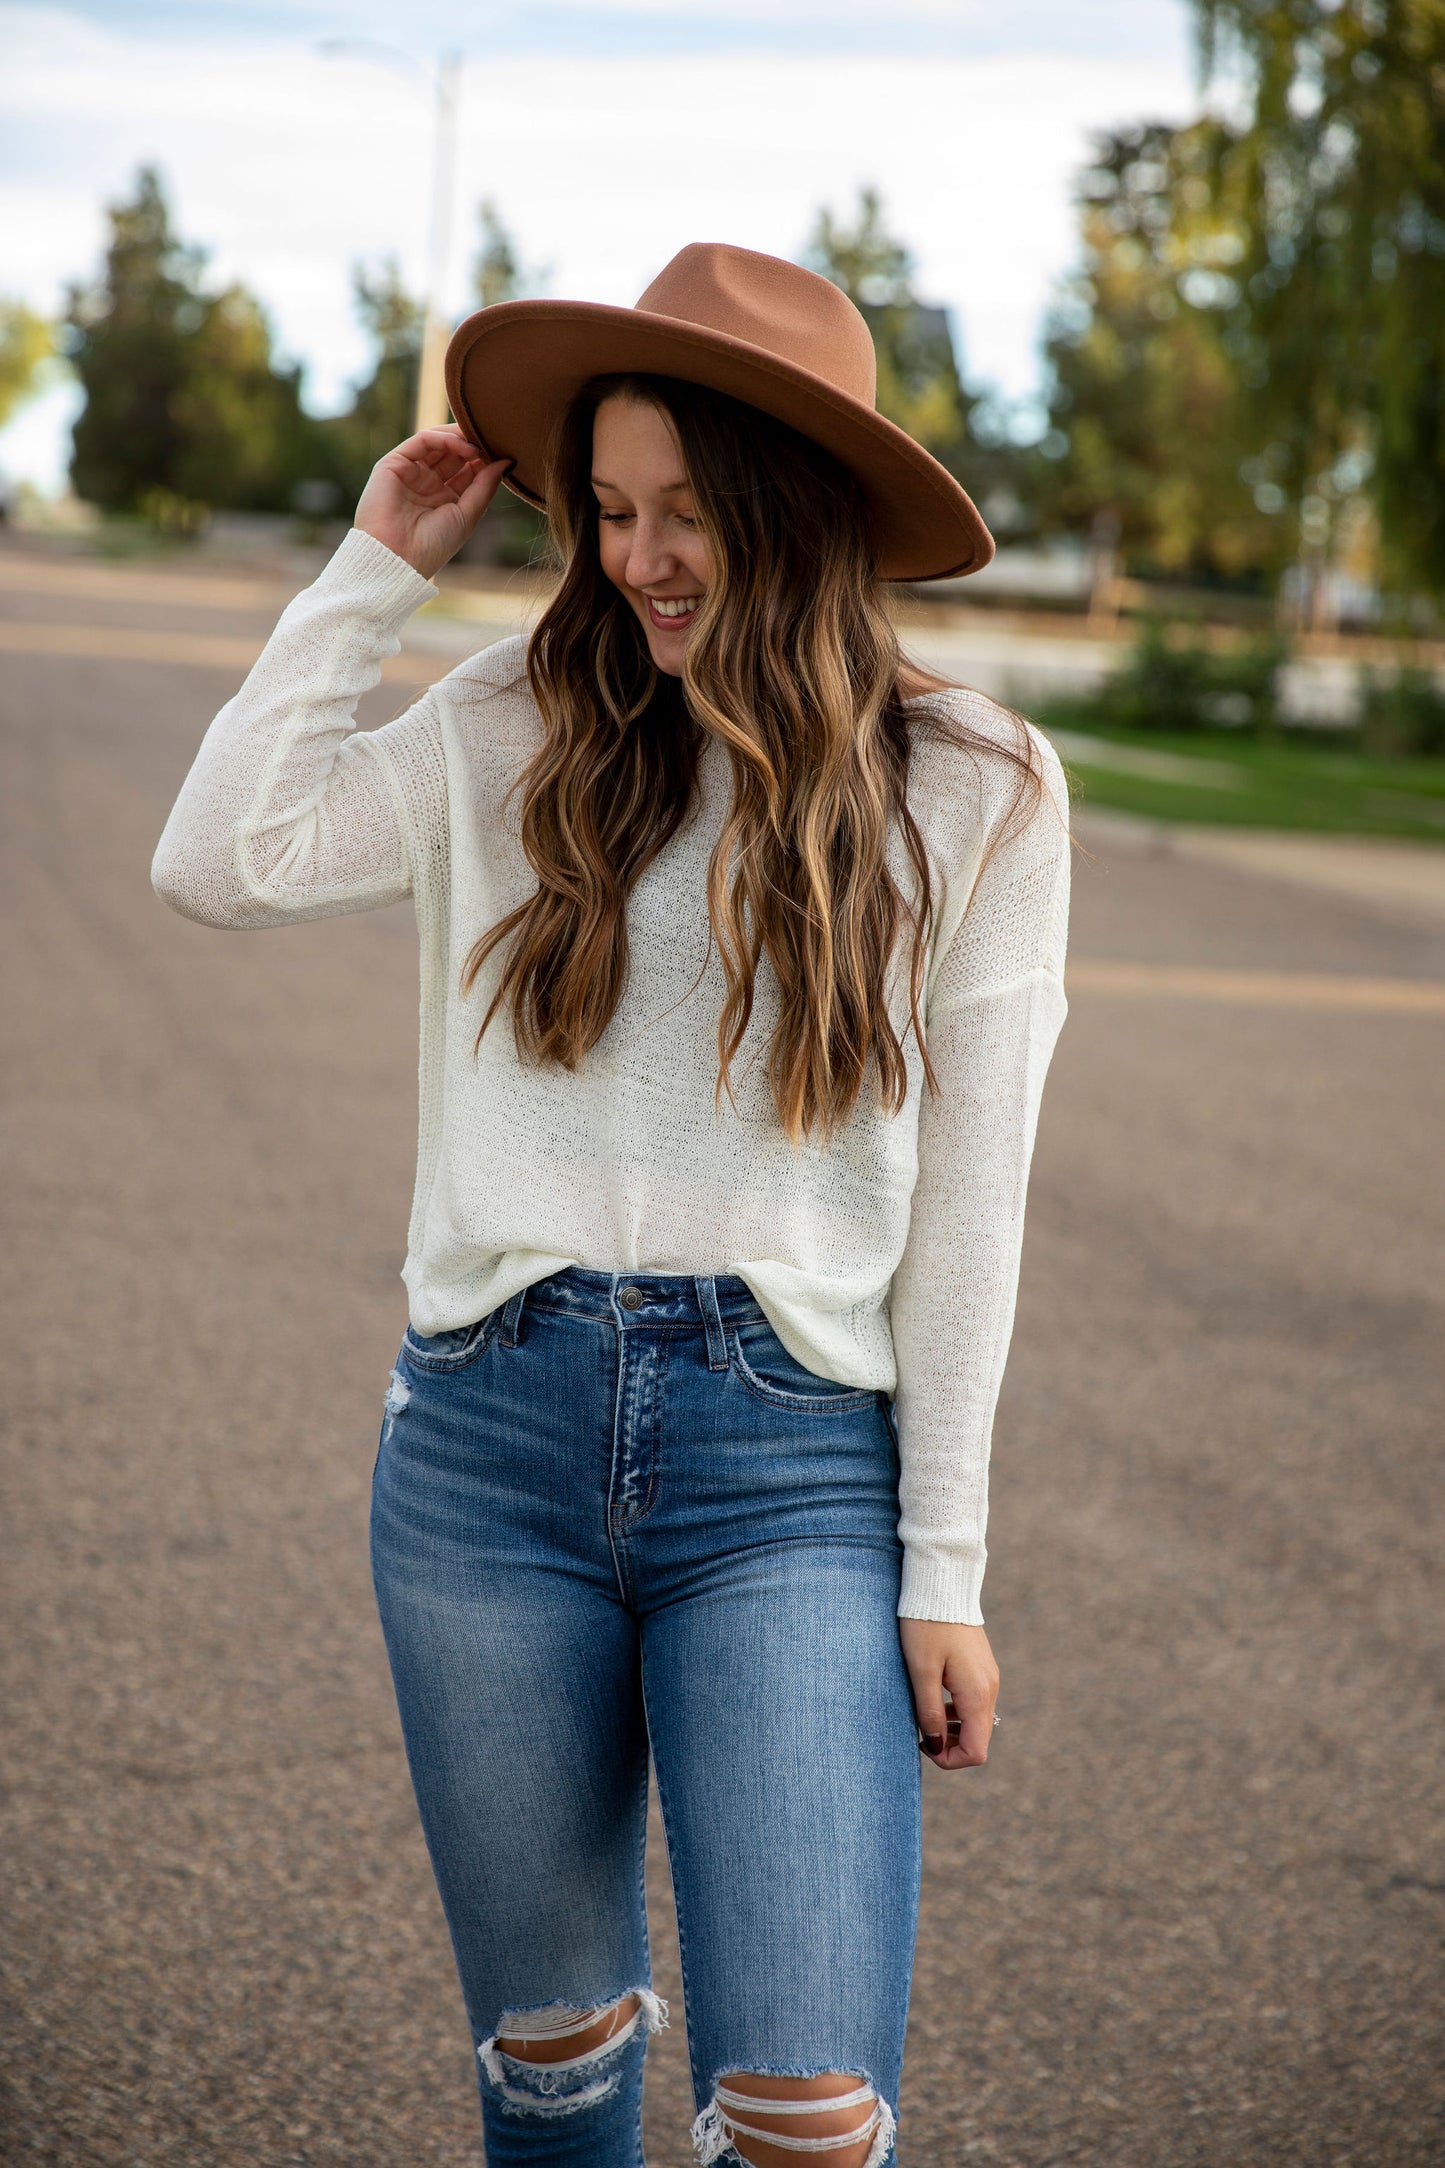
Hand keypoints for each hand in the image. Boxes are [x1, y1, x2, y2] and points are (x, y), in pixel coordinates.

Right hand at [354, 425, 512, 579]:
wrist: (397, 558)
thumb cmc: (432, 546)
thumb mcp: (467, 515)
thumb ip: (485, 486)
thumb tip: (507, 461)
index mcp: (445, 498)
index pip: (467, 469)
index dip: (485, 459)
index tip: (505, 454)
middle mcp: (427, 483)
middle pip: (453, 453)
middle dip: (474, 444)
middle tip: (494, 440)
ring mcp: (411, 472)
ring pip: (438, 442)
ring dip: (461, 438)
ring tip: (481, 442)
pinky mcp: (394, 463)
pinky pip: (422, 441)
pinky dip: (444, 439)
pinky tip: (464, 447)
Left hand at [899, 1618, 998, 1770]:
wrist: (941, 1585)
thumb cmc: (926, 1626)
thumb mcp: (921, 1670)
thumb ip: (929, 1712)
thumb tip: (936, 1745)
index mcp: (977, 1694)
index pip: (976, 1752)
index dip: (949, 1759)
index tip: (923, 1744)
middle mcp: (989, 1689)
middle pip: (978, 1740)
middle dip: (950, 1745)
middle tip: (920, 1731)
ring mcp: (988, 1678)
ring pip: (976, 1722)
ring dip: (952, 1729)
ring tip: (924, 1715)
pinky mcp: (981, 1668)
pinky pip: (973, 1703)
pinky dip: (956, 1712)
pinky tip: (935, 1698)